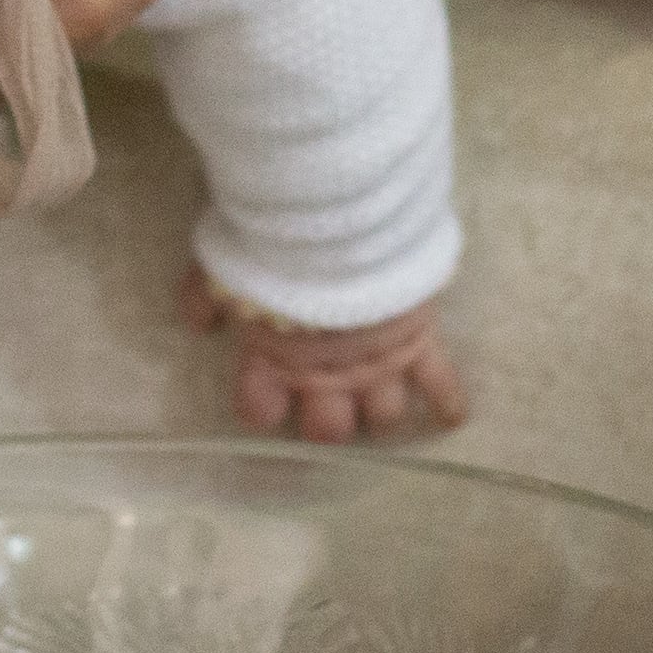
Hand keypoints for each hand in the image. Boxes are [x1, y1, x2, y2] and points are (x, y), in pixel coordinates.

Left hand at [185, 268, 468, 441]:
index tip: (267, 397)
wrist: (337, 223)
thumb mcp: (223, 265)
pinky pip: (438, 383)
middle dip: (328, 421)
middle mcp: (326, 377)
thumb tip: (199, 324)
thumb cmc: (276, 244)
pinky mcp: (415, 345)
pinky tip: (452, 416)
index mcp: (275, 362)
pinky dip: (446, 400)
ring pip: (384, 415)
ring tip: (380, 403)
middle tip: (330, 405)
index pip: (262, 411)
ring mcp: (376, 365)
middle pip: (330, 429)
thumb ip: (206, 297)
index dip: (262, 407)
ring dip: (379, 413)